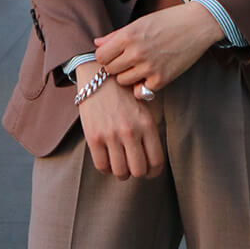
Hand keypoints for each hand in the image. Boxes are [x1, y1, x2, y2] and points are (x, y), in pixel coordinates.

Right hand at [74, 63, 164, 179]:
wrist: (98, 75)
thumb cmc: (124, 93)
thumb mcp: (143, 108)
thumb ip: (149, 131)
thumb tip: (151, 160)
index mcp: (147, 124)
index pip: (156, 161)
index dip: (153, 172)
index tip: (149, 171)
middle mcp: (130, 132)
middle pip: (138, 171)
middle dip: (137, 173)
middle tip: (133, 167)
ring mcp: (111, 135)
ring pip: (120, 172)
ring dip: (121, 172)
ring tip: (120, 164)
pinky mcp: (93, 137)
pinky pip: (101, 166)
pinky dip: (106, 168)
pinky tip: (107, 160)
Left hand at [94, 2, 223, 95]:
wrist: (197, 25)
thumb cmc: (168, 20)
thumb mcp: (140, 22)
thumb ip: (116, 35)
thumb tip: (97, 43)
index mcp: (128, 36)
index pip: (101, 56)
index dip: (105, 56)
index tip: (113, 54)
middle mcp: (136, 52)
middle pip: (110, 70)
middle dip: (116, 66)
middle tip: (128, 60)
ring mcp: (149, 67)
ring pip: (123, 81)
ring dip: (128, 76)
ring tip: (140, 66)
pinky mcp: (161, 79)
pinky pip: (141, 91)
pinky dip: (143, 85)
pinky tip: (150, 73)